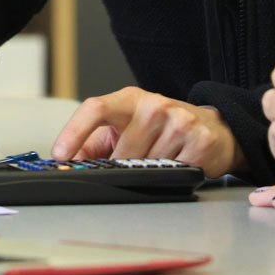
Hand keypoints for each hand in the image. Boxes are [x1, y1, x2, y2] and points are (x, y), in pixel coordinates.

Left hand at [51, 86, 245, 176]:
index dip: (74, 132)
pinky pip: (173, 171)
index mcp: (129, 100)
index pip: (95, 108)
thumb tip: (67, 164)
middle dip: (122, 167)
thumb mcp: (126, 127)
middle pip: (122, 152)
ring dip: (149, 171)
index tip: (61, 154)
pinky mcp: (199, 140)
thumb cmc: (162, 128)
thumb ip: (94, 144)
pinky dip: (172, 174)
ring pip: (147, 165)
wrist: (213, 129)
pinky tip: (179, 160)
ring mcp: (178, 121)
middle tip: (133, 164)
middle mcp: (154, 105)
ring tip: (162, 157)